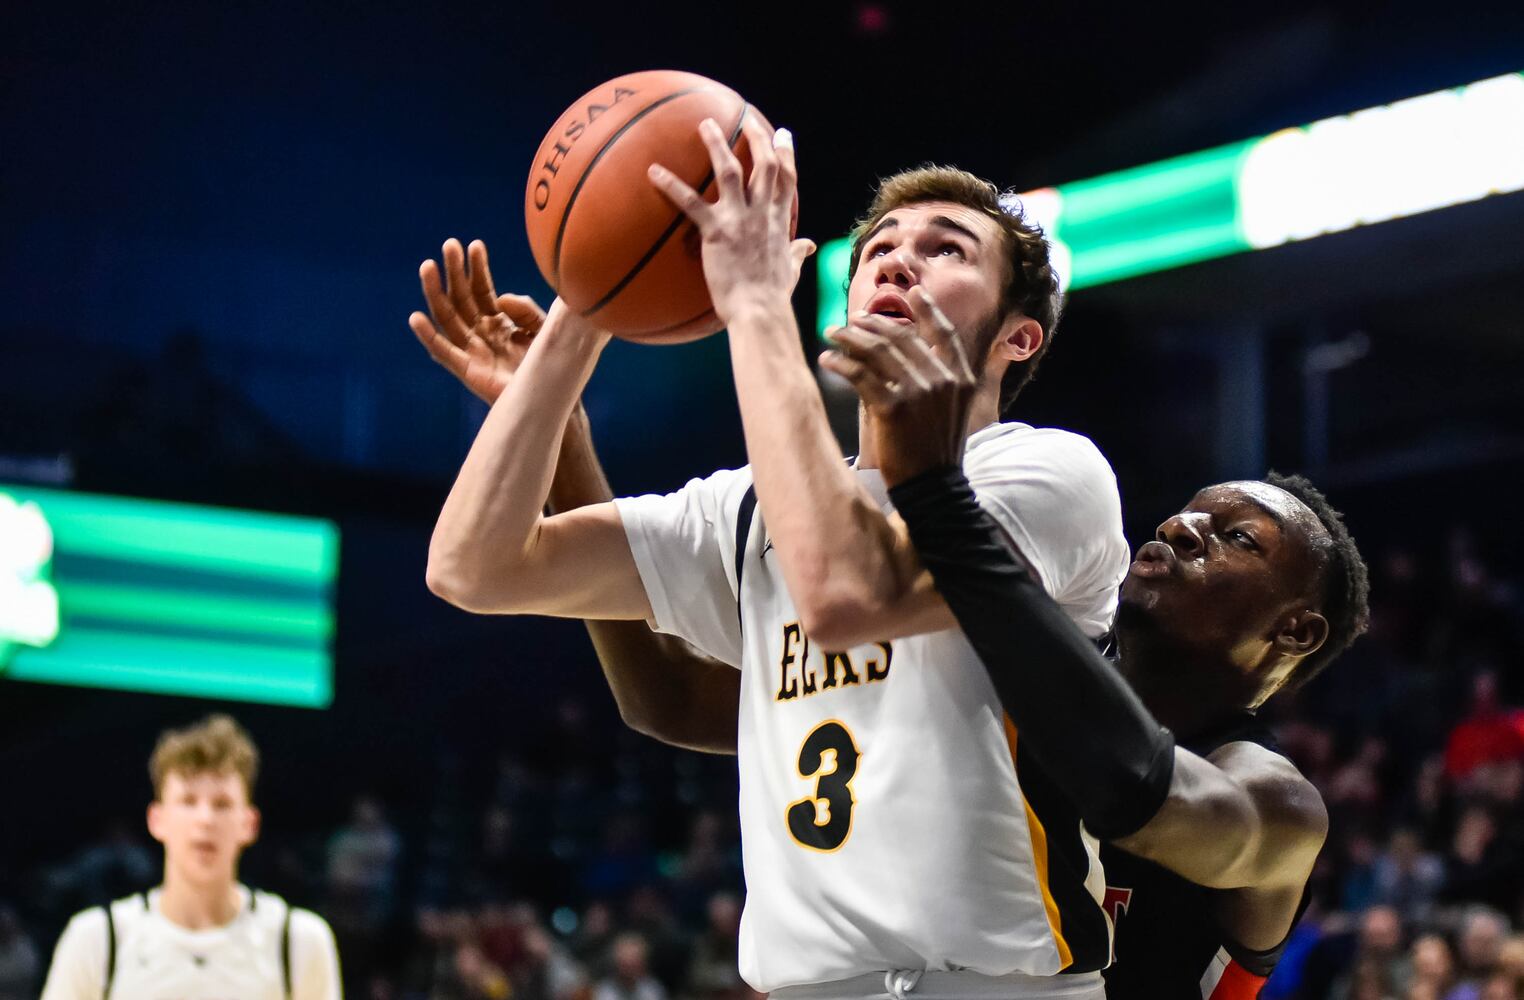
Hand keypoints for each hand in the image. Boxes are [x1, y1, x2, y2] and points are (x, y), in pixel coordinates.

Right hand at [410, 238, 546, 404]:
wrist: (555, 397)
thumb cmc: (551, 364)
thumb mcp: (544, 327)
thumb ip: (524, 310)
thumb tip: (499, 299)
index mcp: (499, 322)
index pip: (483, 290)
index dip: (477, 268)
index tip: (474, 245)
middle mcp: (482, 333)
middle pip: (461, 298)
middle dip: (454, 272)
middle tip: (449, 245)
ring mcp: (473, 351)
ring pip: (448, 317)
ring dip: (435, 292)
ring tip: (427, 266)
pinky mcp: (467, 371)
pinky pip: (443, 352)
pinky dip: (428, 336)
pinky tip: (416, 317)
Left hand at [647, 116, 814, 322]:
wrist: (759, 312)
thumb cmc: (773, 296)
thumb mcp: (791, 270)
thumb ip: (797, 253)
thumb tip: (808, 245)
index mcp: (780, 220)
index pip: (787, 178)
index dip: (786, 153)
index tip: (783, 134)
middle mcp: (762, 213)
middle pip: (763, 164)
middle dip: (757, 137)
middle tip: (747, 119)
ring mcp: (739, 219)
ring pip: (729, 171)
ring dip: (717, 144)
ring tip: (705, 124)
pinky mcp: (716, 232)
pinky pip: (690, 202)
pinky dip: (671, 185)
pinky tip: (653, 171)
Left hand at [819, 286, 977, 485]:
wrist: (933, 489)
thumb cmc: (936, 454)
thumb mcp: (950, 412)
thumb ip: (938, 381)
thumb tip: (905, 355)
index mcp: (960, 379)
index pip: (944, 334)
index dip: (929, 310)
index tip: (914, 292)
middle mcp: (942, 380)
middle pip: (903, 337)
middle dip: (873, 324)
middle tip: (851, 321)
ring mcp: (919, 392)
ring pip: (879, 351)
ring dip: (851, 337)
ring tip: (833, 333)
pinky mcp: (894, 408)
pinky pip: (861, 375)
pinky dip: (841, 364)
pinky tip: (827, 360)